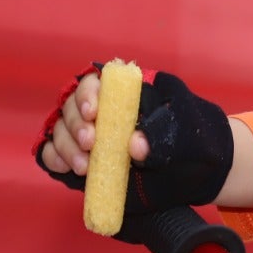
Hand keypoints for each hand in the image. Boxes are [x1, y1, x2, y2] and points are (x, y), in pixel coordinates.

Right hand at [33, 66, 233, 218]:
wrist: (198, 170)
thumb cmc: (194, 139)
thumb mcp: (188, 132)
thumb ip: (163, 135)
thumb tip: (134, 146)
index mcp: (128, 93)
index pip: (97, 82)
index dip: (89, 93)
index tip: (94, 112)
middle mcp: (105, 111)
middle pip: (72, 106)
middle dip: (76, 124)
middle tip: (90, 142)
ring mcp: (92, 136)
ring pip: (61, 130)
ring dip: (66, 146)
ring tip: (84, 166)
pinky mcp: (84, 160)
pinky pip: (55, 153)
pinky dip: (55, 158)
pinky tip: (66, 168)